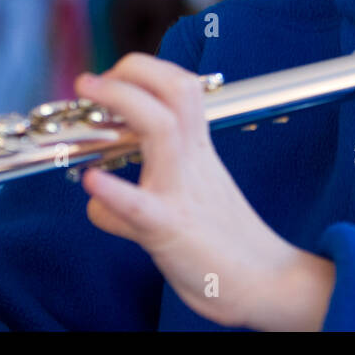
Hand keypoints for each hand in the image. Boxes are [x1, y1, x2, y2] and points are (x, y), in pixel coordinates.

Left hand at [76, 54, 330, 329]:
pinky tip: (93, 182)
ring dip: (122, 101)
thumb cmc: (224, 247)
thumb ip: (134, 203)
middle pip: (175, 92)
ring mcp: (182, 192)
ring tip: (91, 93)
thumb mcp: (181, 211)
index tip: (113, 77)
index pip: (180, 89)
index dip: (145, 72)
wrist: (264, 283)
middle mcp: (192, 162)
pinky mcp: (171, 229)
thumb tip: (96, 205)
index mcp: (198, 153)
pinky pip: (140, 205)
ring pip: (161, 128)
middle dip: (132, 71)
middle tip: (94, 80)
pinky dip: (114, 191)